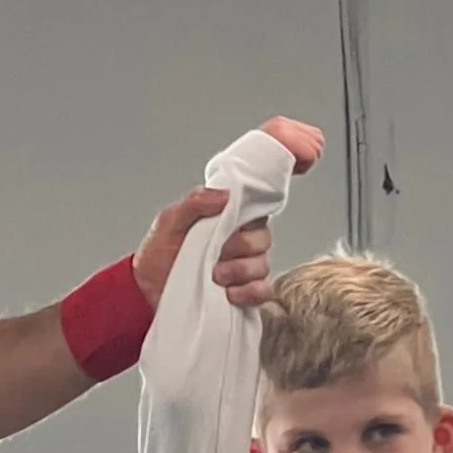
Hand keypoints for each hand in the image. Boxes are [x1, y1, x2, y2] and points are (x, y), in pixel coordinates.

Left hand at [131, 117, 324, 310]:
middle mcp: (240, 237)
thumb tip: (223, 193)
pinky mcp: (243, 291)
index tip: (306, 158)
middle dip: (240, 246)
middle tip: (216, 253)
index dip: (284, 174)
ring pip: (263, 262)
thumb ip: (194, 203)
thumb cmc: (158, 256)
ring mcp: (243, 265)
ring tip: (214, 275)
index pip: (261, 191)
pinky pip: (263, 289)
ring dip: (238, 270)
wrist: (146, 294)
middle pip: (264, 235)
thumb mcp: (168, 222)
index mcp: (227, 214)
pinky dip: (248, 292)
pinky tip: (229, 293)